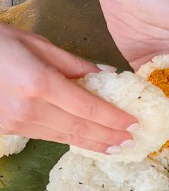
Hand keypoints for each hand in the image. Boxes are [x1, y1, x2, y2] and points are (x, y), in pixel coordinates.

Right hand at [0, 24, 136, 152]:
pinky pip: (49, 137)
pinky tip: (87, 142)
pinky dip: (72, 140)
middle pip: (80, 128)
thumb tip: (106, 74)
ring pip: (66, 137)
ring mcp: (18, 122)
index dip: (114, 119)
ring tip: (116, 148)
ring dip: (94, 144)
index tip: (134, 124)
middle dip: (109, 137)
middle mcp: (30, 108)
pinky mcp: (10, 129)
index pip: (88, 108)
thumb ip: (73, 63)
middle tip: (131, 143)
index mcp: (39, 82)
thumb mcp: (35, 43)